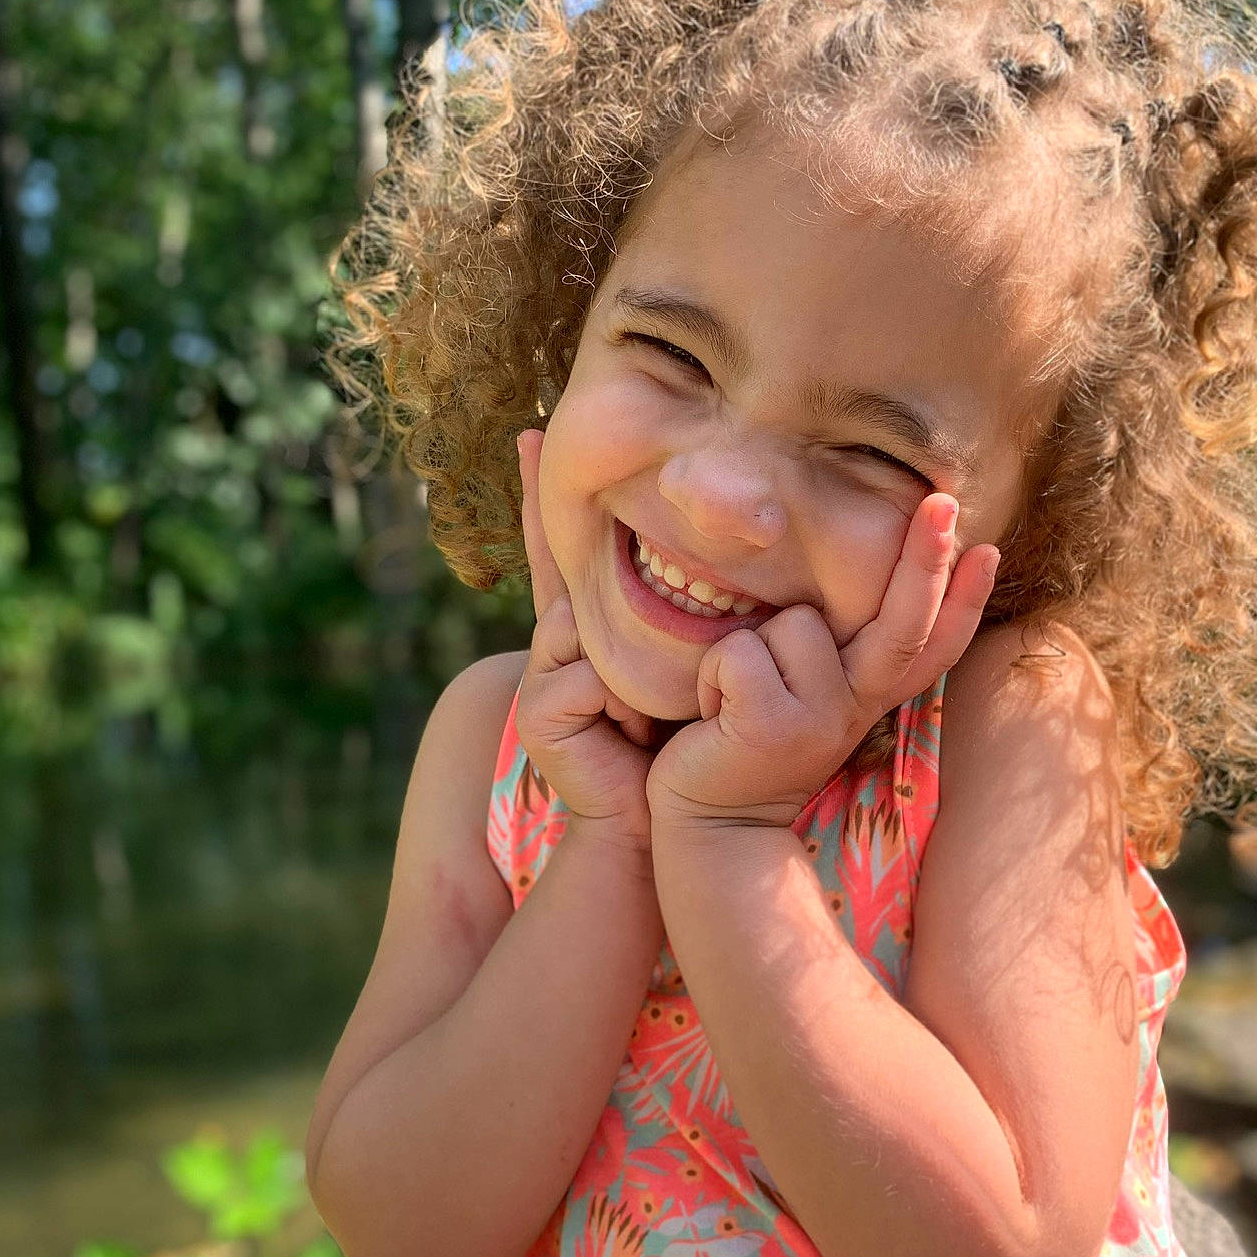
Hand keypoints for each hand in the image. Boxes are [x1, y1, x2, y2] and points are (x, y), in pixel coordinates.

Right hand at [513, 430, 657, 849]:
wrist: (662, 822)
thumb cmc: (690, 745)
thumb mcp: (696, 666)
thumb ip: (697, 615)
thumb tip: (722, 555)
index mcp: (595, 631)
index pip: (568, 553)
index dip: (546, 497)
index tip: (534, 434)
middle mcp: (561, 645)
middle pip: (570, 580)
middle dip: (580, 560)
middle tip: (569, 518)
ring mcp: (543, 677)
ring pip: (586, 628)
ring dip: (631, 669)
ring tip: (642, 716)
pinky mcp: (538, 713)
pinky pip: (586, 677)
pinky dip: (615, 705)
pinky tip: (625, 736)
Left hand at [645, 493, 998, 830]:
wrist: (711, 826)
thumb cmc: (745, 744)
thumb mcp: (800, 696)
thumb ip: (827, 653)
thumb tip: (848, 584)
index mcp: (864, 695)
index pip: (928, 644)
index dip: (965, 599)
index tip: (989, 547)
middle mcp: (854, 706)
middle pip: (901, 623)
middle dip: (924, 557)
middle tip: (942, 499)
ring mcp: (819, 718)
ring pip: (792, 625)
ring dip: (746, 648)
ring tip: (735, 698)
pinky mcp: (773, 725)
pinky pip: (740, 653)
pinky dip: (714, 675)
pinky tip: (715, 716)